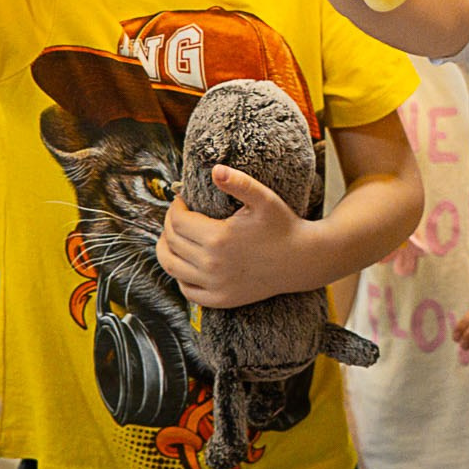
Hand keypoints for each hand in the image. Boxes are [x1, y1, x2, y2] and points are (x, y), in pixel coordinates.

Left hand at [158, 166, 313, 307]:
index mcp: (218, 238)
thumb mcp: (265, 199)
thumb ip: (239, 182)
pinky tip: (186, 262)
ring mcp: (215, 284)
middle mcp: (212, 264)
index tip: (182, 200)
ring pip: (171, 266)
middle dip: (169, 224)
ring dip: (166, 249)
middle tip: (178, 214)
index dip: (175, 207)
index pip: (177, 221)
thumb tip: (215, 169)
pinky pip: (187, 289)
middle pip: (172, 242)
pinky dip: (179, 275)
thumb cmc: (283, 225)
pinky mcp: (221, 299)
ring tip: (173, 236)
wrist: (302, 260)